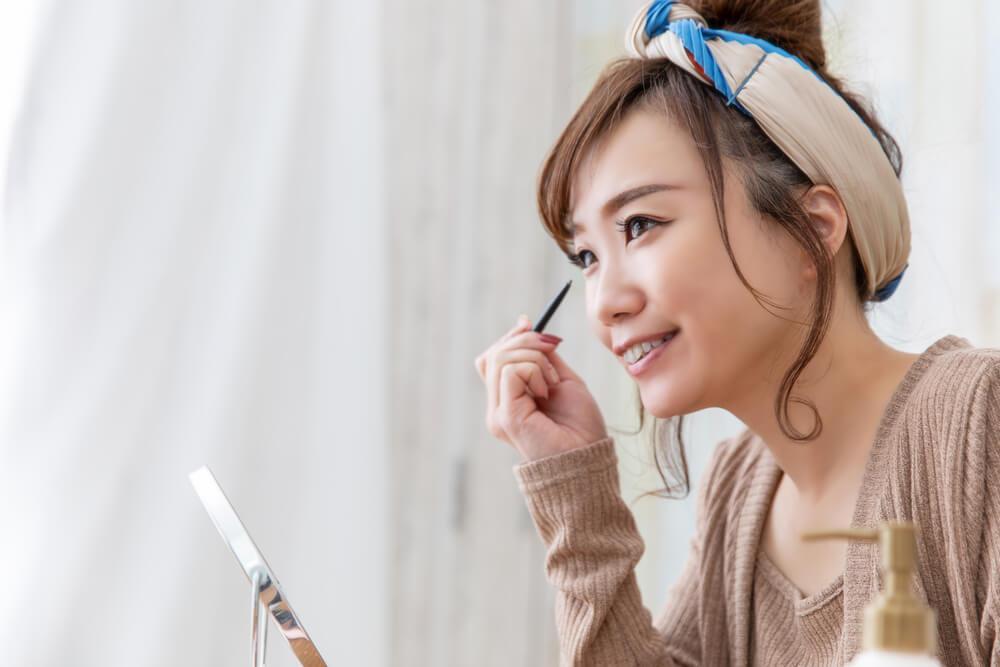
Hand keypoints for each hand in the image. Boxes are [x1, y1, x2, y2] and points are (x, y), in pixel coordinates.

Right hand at [474, 315, 607, 461]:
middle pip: (492, 355)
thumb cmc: (581, 426)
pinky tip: (547, 390)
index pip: (491, 360)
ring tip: (553, 379)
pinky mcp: (505, 416)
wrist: (589, 457)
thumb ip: (543, 358)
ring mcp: (498, 413)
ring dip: (534, 357)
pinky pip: (511, 371)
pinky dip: (534, 370)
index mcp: (508, 401)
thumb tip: (529, 328)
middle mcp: (497, 408)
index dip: (509, 337)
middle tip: (551, 345)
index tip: (529, 322)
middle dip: (523, 340)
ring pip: (500, 359)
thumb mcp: (562, 380)